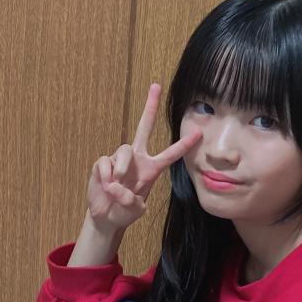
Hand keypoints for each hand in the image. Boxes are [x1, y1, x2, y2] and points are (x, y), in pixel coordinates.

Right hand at [86, 82, 202, 233]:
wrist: (106, 216)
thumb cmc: (125, 211)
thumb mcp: (136, 210)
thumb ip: (132, 202)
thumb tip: (118, 187)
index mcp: (151, 169)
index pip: (170, 154)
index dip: (184, 144)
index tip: (199, 132)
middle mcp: (137, 159)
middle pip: (144, 128)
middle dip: (150, 107)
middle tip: (156, 86)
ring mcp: (119, 159)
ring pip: (124, 150)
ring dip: (121, 169)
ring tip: (116, 187)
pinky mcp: (103, 163)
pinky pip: (105, 163)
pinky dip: (106, 176)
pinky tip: (106, 186)